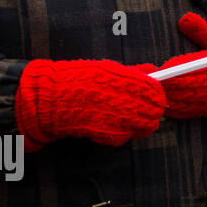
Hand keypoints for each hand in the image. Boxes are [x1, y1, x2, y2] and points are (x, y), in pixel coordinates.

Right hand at [15, 58, 166, 150]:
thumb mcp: (104, 70)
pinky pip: (125, 136)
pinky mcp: (106, 133)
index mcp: (122, 79)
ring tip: (136, 121)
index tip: (158, 95)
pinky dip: (125, 133)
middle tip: (152, 111)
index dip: (158, 94)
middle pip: (153, 110)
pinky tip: (118, 127)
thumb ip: (130, 75)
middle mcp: (121, 97)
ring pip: (144, 126)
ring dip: (143, 124)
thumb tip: (152, 74)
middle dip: (154, 111)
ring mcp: (115, 117)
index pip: (154, 89)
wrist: (49, 99)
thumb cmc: (76, 81)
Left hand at [157, 13, 206, 118]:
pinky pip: (187, 112)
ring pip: (179, 102)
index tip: (148, 69)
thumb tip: (184, 19)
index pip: (180, 70)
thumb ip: (202, 31)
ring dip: (163, 98)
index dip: (162, 72)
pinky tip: (166, 104)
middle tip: (140, 80)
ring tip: (149, 92)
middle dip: (158, 85)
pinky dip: (174, 109)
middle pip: (175, 89)